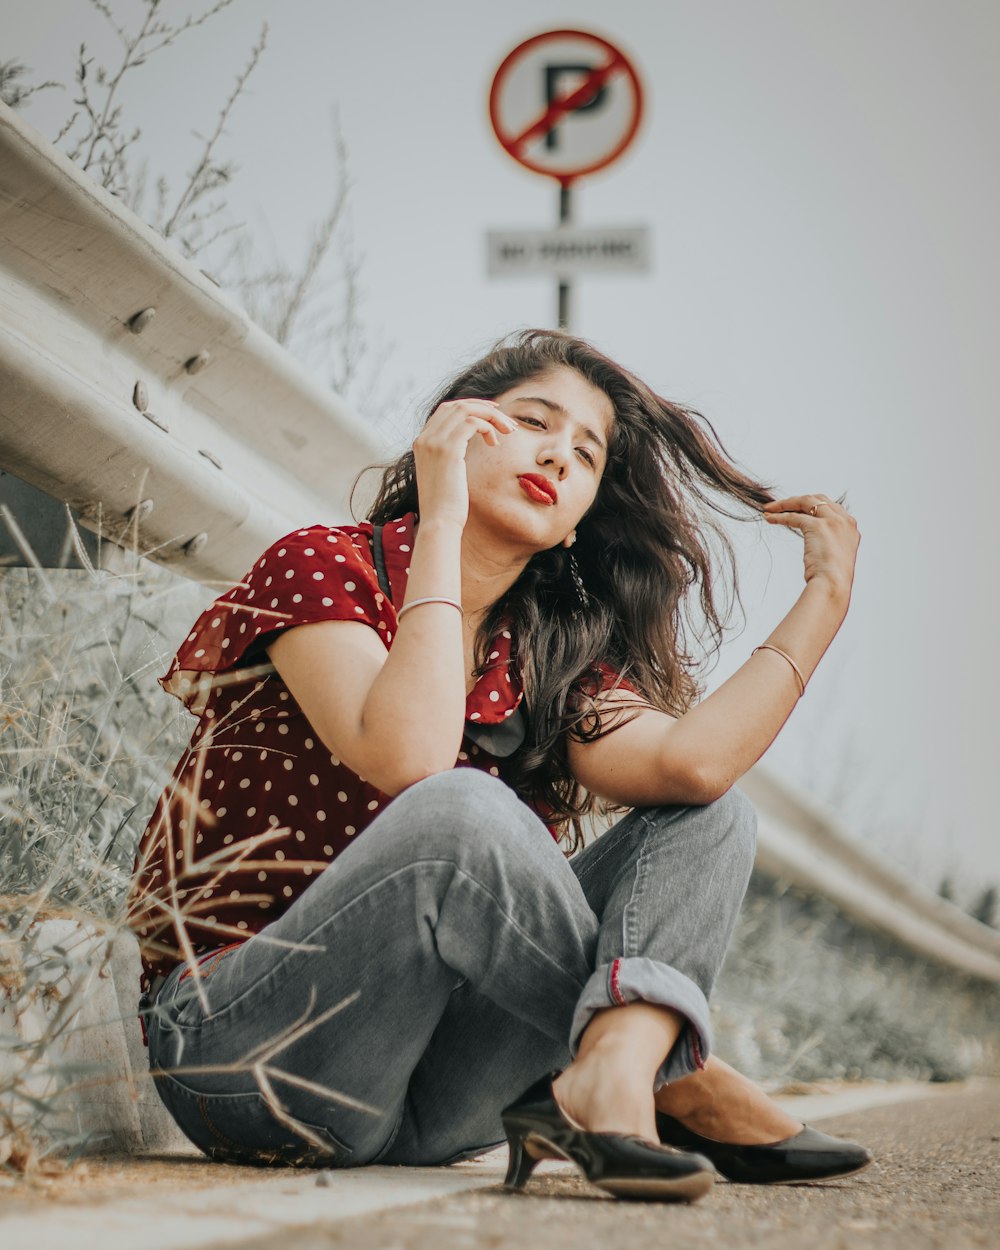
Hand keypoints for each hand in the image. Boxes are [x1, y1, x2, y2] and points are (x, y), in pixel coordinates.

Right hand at [412, 397, 516, 529]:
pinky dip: (487, 426)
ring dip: (491, 416)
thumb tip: (466, 445)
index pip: (446, 411)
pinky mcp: (447, 449)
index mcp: (422, 442)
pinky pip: (472, 422)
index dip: (470, 408)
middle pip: (456, 405)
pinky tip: (495, 442)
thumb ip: (450, 456)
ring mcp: (434, 442)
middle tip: (504, 421)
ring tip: (507, 431)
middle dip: (483, 408)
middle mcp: (425, 438)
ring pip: (466, 409)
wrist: (439, 522)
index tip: (491, 415)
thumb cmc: (446, 505)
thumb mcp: (444, 474)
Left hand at [762, 494, 859, 599]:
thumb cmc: (832, 578)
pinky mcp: (818, 526)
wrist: (833, 585)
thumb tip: (816, 545)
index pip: (830, 506)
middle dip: (797, 500)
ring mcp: (832, 521)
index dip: (811, 505)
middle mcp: (845, 521)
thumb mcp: (835, 556)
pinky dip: (780, 516)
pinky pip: (794, 516)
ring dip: (785, 504)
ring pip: (805, 502)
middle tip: (779, 506)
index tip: (796, 508)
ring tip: (770, 509)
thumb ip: (830, 544)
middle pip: (818, 499)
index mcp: (851, 528)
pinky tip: (769, 519)